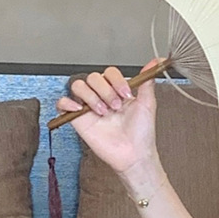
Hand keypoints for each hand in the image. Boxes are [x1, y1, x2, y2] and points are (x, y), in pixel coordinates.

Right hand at [55, 58, 163, 177]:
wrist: (134, 155)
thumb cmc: (141, 134)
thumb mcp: (148, 104)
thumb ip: (148, 82)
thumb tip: (155, 62)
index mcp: (117, 91)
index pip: (109, 73)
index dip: (116, 80)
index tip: (126, 94)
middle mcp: (102, 97)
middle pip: (93, 77)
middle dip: (105, 90)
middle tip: (115, 106)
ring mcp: (89, 107)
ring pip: (78, 85)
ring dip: (90, 96)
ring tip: (103, 112)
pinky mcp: (78, 119)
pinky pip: (62, 103)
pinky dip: (67, 103)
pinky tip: (80, 109)